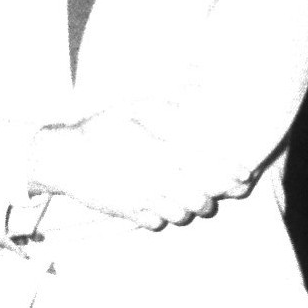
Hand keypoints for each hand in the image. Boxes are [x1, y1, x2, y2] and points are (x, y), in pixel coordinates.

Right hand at [33, 118, 248, 229]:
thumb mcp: (133, 106)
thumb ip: (169, 102)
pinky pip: (156, 223)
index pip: (207, 168)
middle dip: (215, 196)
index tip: (245, 175)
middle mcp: (155, 181)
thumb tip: (199, 83)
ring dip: (192, 208)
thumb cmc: (100, 127)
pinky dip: (164, 217)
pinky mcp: (127, 213)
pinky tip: (165, 205)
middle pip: (200, 199)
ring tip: (196, 199)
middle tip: (224, 190)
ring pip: (181, 216)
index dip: (230, 174)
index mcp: (161, 153)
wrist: (62, 157)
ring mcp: (141, 200)